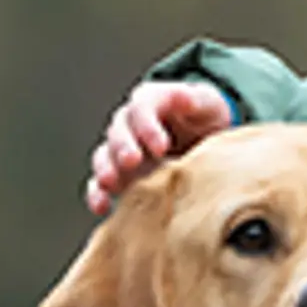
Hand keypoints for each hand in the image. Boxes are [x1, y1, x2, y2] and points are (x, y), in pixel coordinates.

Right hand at [86, 82, 234, 212]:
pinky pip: (100, 184)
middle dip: (123, 146)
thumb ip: (198, 100)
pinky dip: (98, 194)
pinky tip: (102, 207)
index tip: (162, 146)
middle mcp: (130, 123)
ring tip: (110, 182)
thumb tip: (186, 99)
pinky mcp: (120, 175)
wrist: (206, 140)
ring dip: (105, 168)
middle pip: (118, 131)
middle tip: (132, 161)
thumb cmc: (206, 119)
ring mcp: (122, 149)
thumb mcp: (209, 104)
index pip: (142, 107)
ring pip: (105, 155)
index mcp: (150, 101)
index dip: (147, 126)